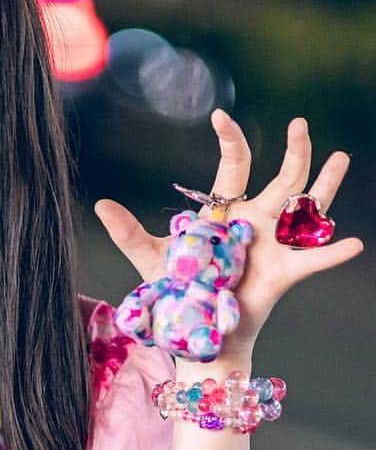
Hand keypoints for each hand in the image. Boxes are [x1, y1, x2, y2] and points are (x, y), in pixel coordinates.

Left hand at [93, 110, 363, 354]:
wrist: (198, 332)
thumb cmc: (178, 292)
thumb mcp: (150, 259)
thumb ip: (128, 232)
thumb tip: (99, 204)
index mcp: (225, 211)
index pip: (234, 166)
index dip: (230, 140)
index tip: (220, 117)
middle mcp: (255, 221)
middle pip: (281, 177)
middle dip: (294, 150)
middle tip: (301, 122)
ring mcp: (273, 244)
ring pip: (306, 207)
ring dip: (325, 184)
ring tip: (341, 157)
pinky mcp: (284, 271)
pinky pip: (314, 260)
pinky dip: (333, 254)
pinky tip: (355, 245)